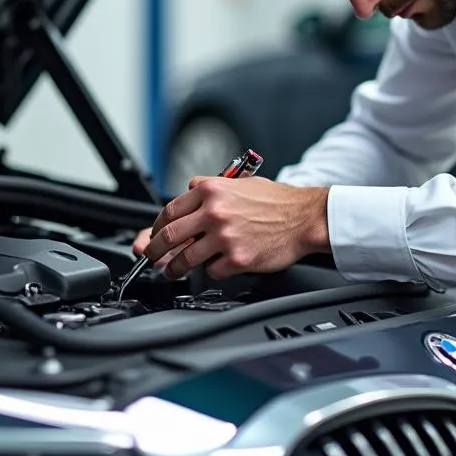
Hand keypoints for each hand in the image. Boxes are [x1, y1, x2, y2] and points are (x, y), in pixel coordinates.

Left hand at [141, 176, 329, 280]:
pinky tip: (217, 266)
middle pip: (169, 236)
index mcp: (211, 190)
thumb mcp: (239, 183)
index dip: (157, 226)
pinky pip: (212, 271)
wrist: (305, 218)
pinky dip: (211, 271)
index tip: (154, 234)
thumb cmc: (276, 201)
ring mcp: (225, 237)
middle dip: (153, 250)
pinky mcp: (237, 259)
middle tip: (150, 257)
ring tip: (172, 272)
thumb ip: (209, 190)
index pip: (170, 210)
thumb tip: (186, 203)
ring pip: (185, 259)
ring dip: (174, 268)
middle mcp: (214, 212)